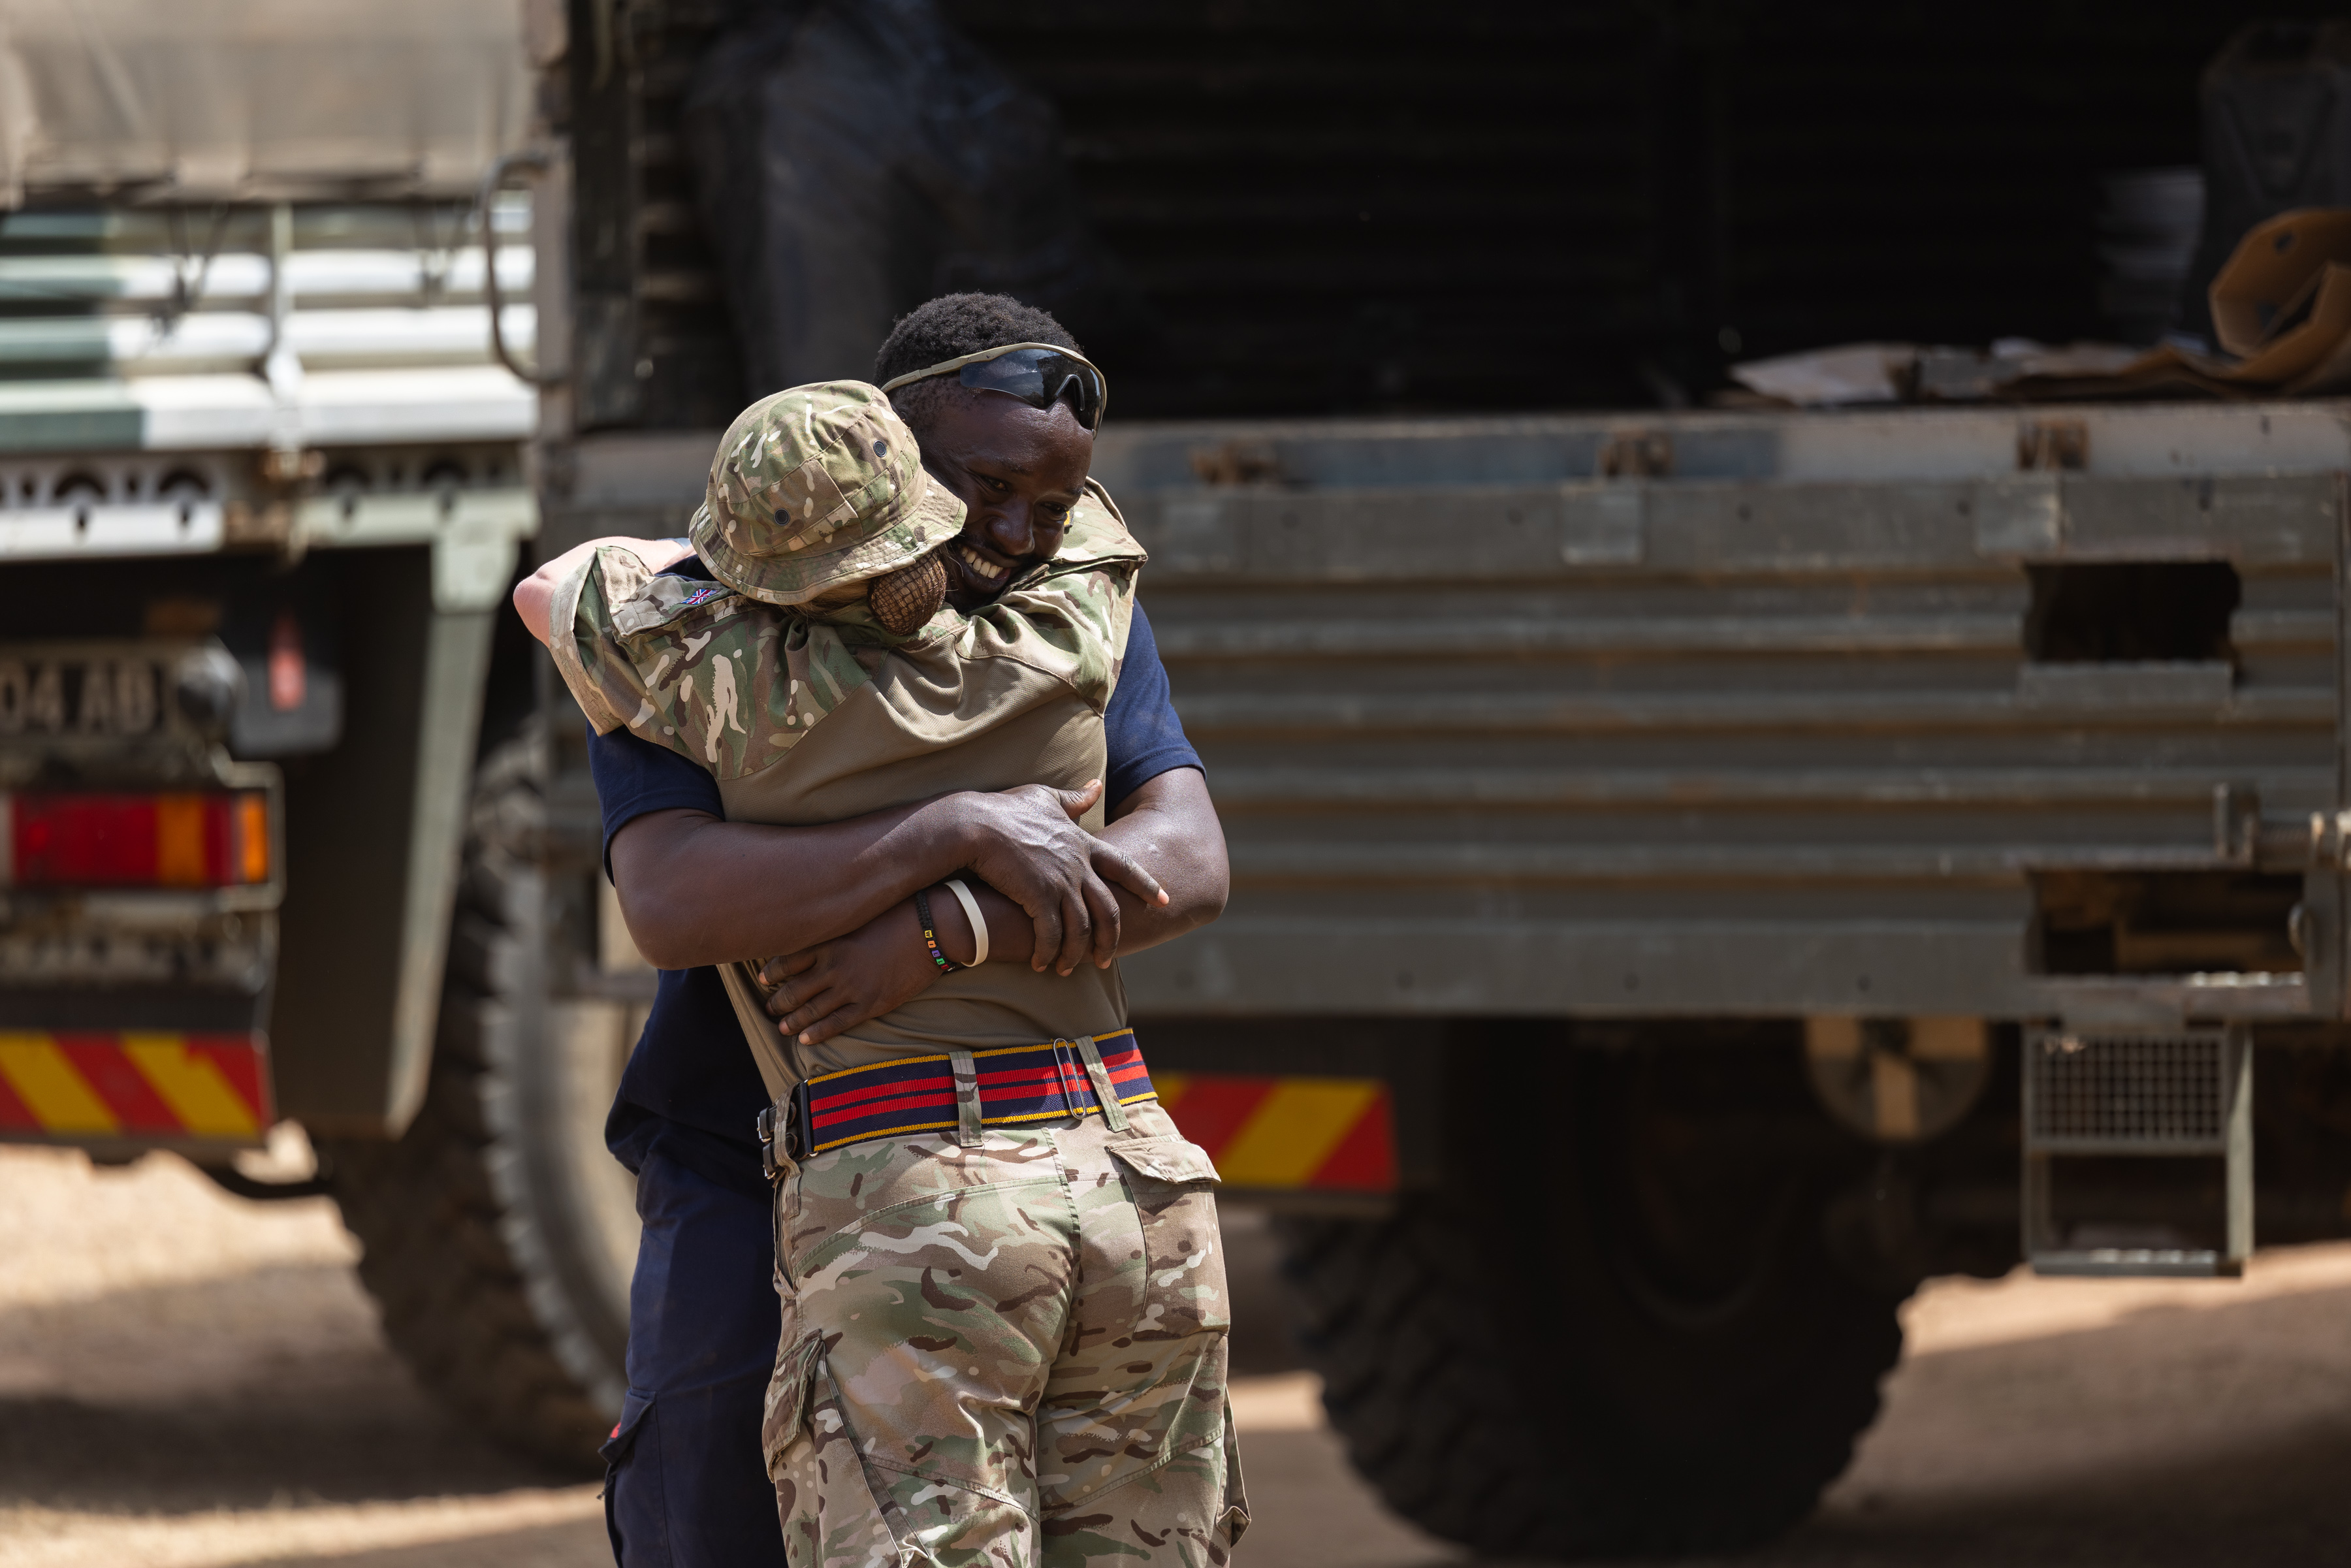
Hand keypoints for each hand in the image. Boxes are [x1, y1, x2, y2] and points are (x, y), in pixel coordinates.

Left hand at [760, 903, 938, 1045]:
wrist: (932, 930)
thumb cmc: (898, 914)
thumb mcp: (860, 913)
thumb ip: (837, 925)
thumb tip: (820, 926)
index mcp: (829, 941)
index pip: (788, 960)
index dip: (772, 972)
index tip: (763, 979)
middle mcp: (834, 966)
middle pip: (794, 989)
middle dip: (778, 1001)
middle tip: (769, 1008)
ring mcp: (852, 988)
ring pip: (812, 1010)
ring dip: (792, 1021)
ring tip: (782, 1027)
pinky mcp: (870, 1004)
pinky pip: (837, 1024)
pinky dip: (817, 1033)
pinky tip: (805, 1040)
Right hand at [955, 780, 1167, 976]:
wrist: (974, 824)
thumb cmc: (1004, 810)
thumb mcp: (1045, 798)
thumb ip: (1074, 799)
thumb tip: (1095, 784)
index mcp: (1083, 843)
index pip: (1125, 866)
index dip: (1147, 885)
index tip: (1164, 900)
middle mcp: (1077, 865)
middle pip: (1107, 909)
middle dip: (1109, 939)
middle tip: (1105, 959)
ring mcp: (1060, 882)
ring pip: (1081, 928)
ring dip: (1075, 954)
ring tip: (1066, 969)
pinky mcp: (1038, 897)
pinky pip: (1052, 935)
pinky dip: (1049, 953)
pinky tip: (1041, 963)